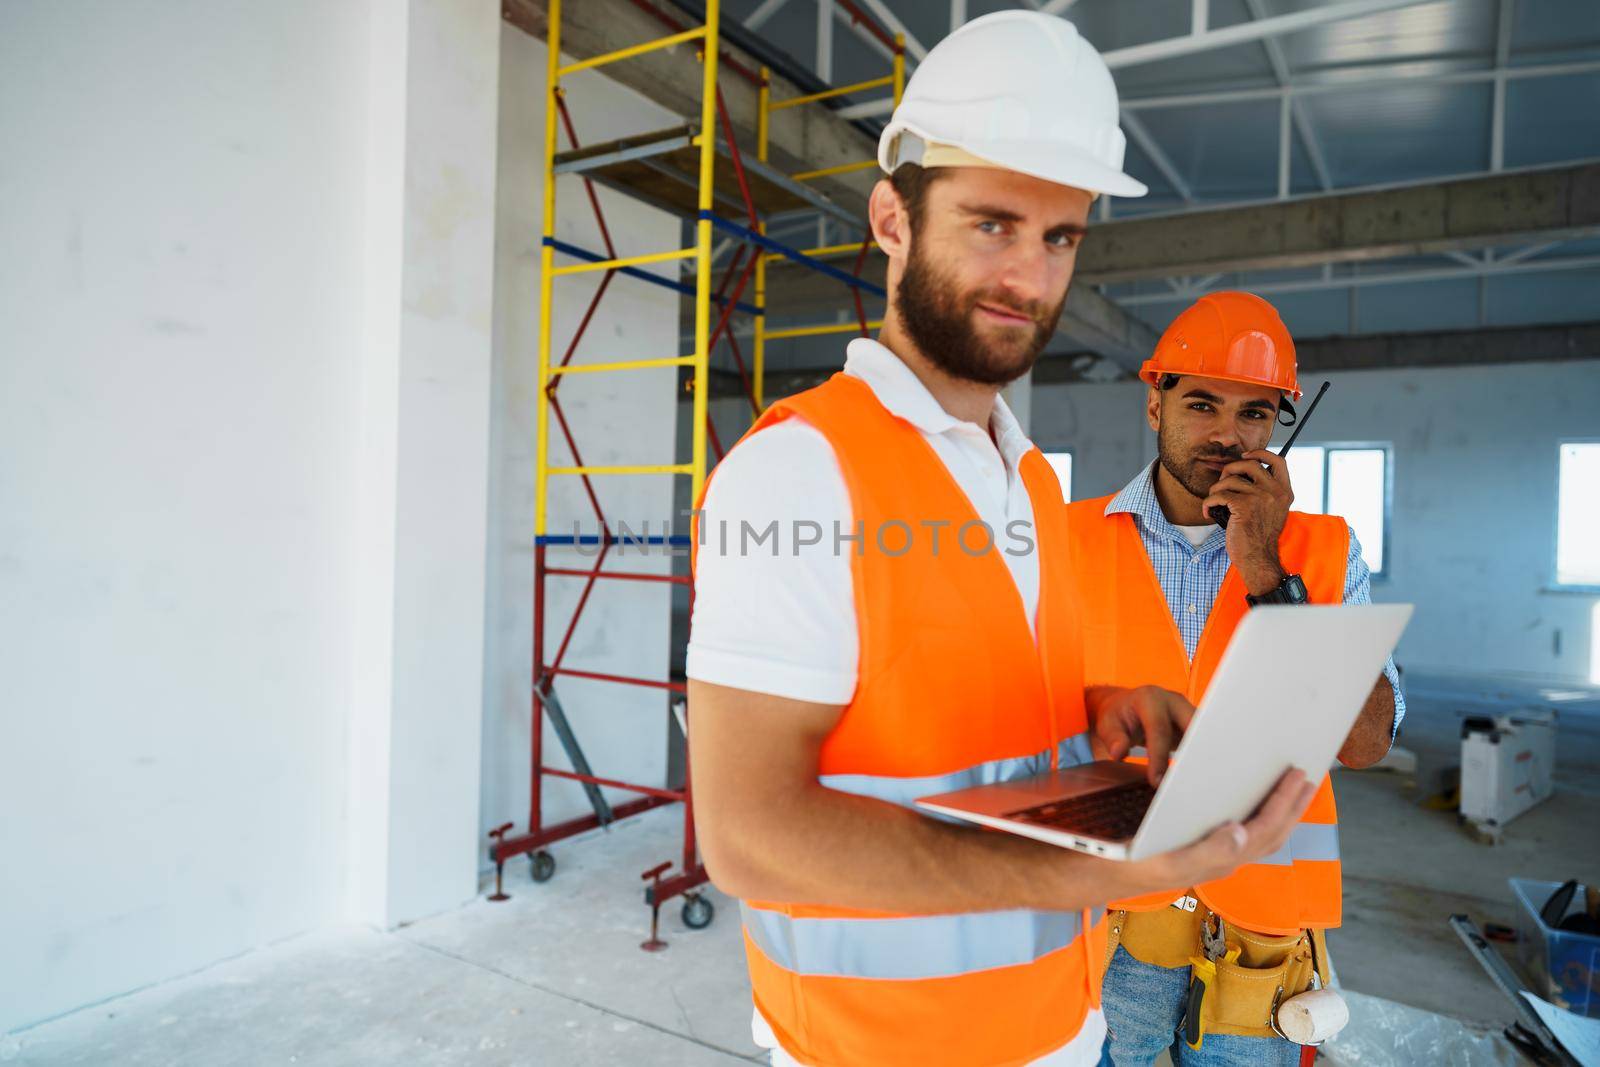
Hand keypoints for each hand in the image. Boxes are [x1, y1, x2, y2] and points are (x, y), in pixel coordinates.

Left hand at [1087, 685, 1194, 784]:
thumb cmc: (1117, 715)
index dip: (1159, 756)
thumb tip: (1119, 753)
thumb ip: (1113, 738)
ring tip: (1195, 782)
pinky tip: (1197, 775)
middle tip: (1186, 783)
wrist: (1126, 705)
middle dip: (1191, 753)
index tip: (1157, 781)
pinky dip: (1199, 757)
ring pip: (1202, 733)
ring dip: (1200, 756)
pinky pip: (1201, 740)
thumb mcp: (1107, 723)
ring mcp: (1186, 711)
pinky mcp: (1193, 723)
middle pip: (1191, 726)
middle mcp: (1173, 701)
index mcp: (1150, 698)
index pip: (1159, 729)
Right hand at [1121, 769, 1317, 896]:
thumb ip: (1208, 851)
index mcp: (1221, 861)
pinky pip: (1248, 834)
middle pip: (1272, 833)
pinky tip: (1260, 803)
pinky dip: (1264, 816)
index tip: (1296, 775)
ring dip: (1284, 811)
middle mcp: (1227, 862)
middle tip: (1308, 776)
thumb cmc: (1136, 862)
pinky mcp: (1210, 852)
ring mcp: (1220, 858)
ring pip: (1263, 835)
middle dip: (1293, 805)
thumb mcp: (1168, 858)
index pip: (1263, 829)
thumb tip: (1241, 832)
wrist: (1112, 874)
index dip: (1283, 803)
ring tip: (1295, 788)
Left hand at [1203, 449, 1292, 594]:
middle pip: (1249, 464)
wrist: (1258, 558)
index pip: (1278, 460)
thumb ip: (1266, 492)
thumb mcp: (1272, 510)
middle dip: (1230, 469)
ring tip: (1214, 502)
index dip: (1260, 453)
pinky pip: (1218, 495)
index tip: (1246, 455)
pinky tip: (1209, 512)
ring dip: (1216, 490)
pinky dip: (1208, 503)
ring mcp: (1260, 497)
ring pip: (1230, 480)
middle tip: (1222, 483)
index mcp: (1284, 492)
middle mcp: (1275, 492)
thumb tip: (1244, 473)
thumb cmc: (1259, 537)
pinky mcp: (1243, 506)